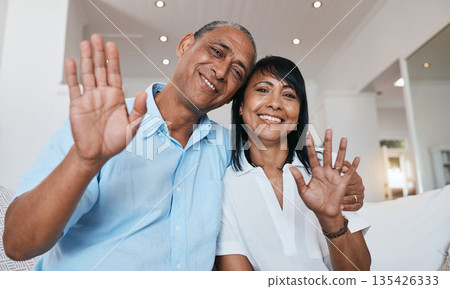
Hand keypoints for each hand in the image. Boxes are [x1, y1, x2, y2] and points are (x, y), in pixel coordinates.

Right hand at [65, 34, 146, 165]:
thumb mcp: (132, 126)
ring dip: (86, 59)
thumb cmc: (116, 141)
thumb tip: (144, 94)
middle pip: (100, 69)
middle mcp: (103, 94)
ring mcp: (89, 98)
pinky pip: (74, 87)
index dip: (113, 59)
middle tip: (97, 37)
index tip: (112, 45)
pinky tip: (71, 62)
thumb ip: (139, 110)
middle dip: (99, 53)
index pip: (115, 73)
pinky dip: (72, 74)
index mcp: (116, 97)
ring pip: (87, 74)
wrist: (97, 154)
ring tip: (85, 44)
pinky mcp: (77, 104)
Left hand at [289, 129, 359, 220]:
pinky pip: (349, 172)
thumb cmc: (314, 203)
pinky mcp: (343, 182)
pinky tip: (356, 157)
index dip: (311, 146)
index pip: (313, 156)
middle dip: (327, 142)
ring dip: (342, 149)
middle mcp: (326, 171)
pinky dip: (353, 165)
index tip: (309, 136)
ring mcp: (335, 176)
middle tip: (329, 130)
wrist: (324, 212)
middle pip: (327, 153)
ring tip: (343, 138)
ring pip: (339, 159)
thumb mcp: (303, 191)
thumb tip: (291, 167)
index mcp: (316, 172)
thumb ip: (298, 179)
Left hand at [340, 161, 364, 210]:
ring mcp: (360, 196)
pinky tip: (341, 207)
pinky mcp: (360, 204)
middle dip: (341, 192)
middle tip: (332, 193)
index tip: (335, 181)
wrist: (346, 193)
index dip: (343, 180)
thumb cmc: (344, 182)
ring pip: (352, 199)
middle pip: (350, 190)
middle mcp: (359, 187)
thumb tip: (343, 167)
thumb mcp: (343, 172)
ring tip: (336, 202)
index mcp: (356, 178)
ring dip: (344, 201)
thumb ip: (344, 167)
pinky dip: (348, 207)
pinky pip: (355, 207)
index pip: (351, 178)